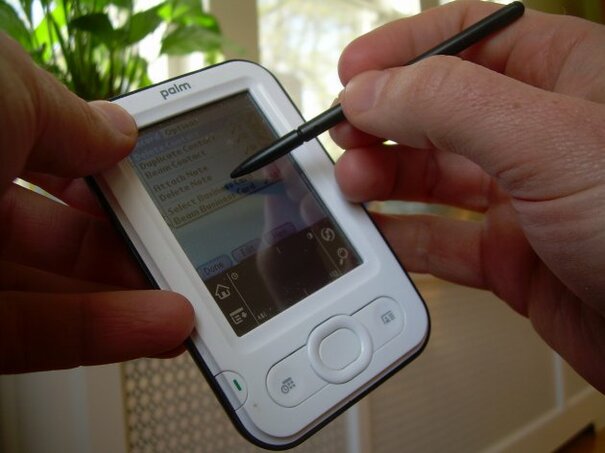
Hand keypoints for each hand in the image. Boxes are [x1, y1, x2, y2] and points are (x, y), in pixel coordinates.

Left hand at [0, 33, 193, 373]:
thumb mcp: (0, 84)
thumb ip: (69, 117)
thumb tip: (118, 134)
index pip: (50, 154)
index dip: (107, 169)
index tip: (152, 184)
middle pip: (58, 227)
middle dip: (128, 241)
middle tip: (179, 251)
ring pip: (52, 291)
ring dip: (129, 299)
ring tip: (191, 300)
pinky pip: (33, 337)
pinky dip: (104, 334)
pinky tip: (163, 324)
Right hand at [331, 1, 604, 391]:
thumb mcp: (549, 140)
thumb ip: (450, 105)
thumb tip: (370, 90)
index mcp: (566, 76)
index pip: (468, 38)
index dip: (404, 50)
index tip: (352, 71)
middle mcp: (540, 134)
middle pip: (439, 109)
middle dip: (385, 119)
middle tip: (345, 134)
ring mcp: (524, 197)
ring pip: (434, 176)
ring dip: (385, 177)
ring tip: (352, 184)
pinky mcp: (511, 255)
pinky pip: (442, 239)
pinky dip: (402, 236)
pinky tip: (374, 232)